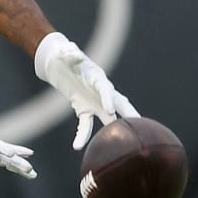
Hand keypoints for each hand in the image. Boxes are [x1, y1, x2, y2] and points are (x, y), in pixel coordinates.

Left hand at [33, 32, 139, 148]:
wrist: (58, 64)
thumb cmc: (63, 55)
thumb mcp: (64, 51)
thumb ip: (68, 51)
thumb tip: (69, 50)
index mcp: (96, 76)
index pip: (105, 88)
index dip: (108, 98)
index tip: (110, 110)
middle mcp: (100, 91)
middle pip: (119, 103)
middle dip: (129, 114)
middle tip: (138, 126)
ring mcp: (94, 102)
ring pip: (108, 117)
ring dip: (114, 128)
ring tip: (120, 144)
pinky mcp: (84, 109)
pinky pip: (85, 124)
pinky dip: (82, 135)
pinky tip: (77, 146)